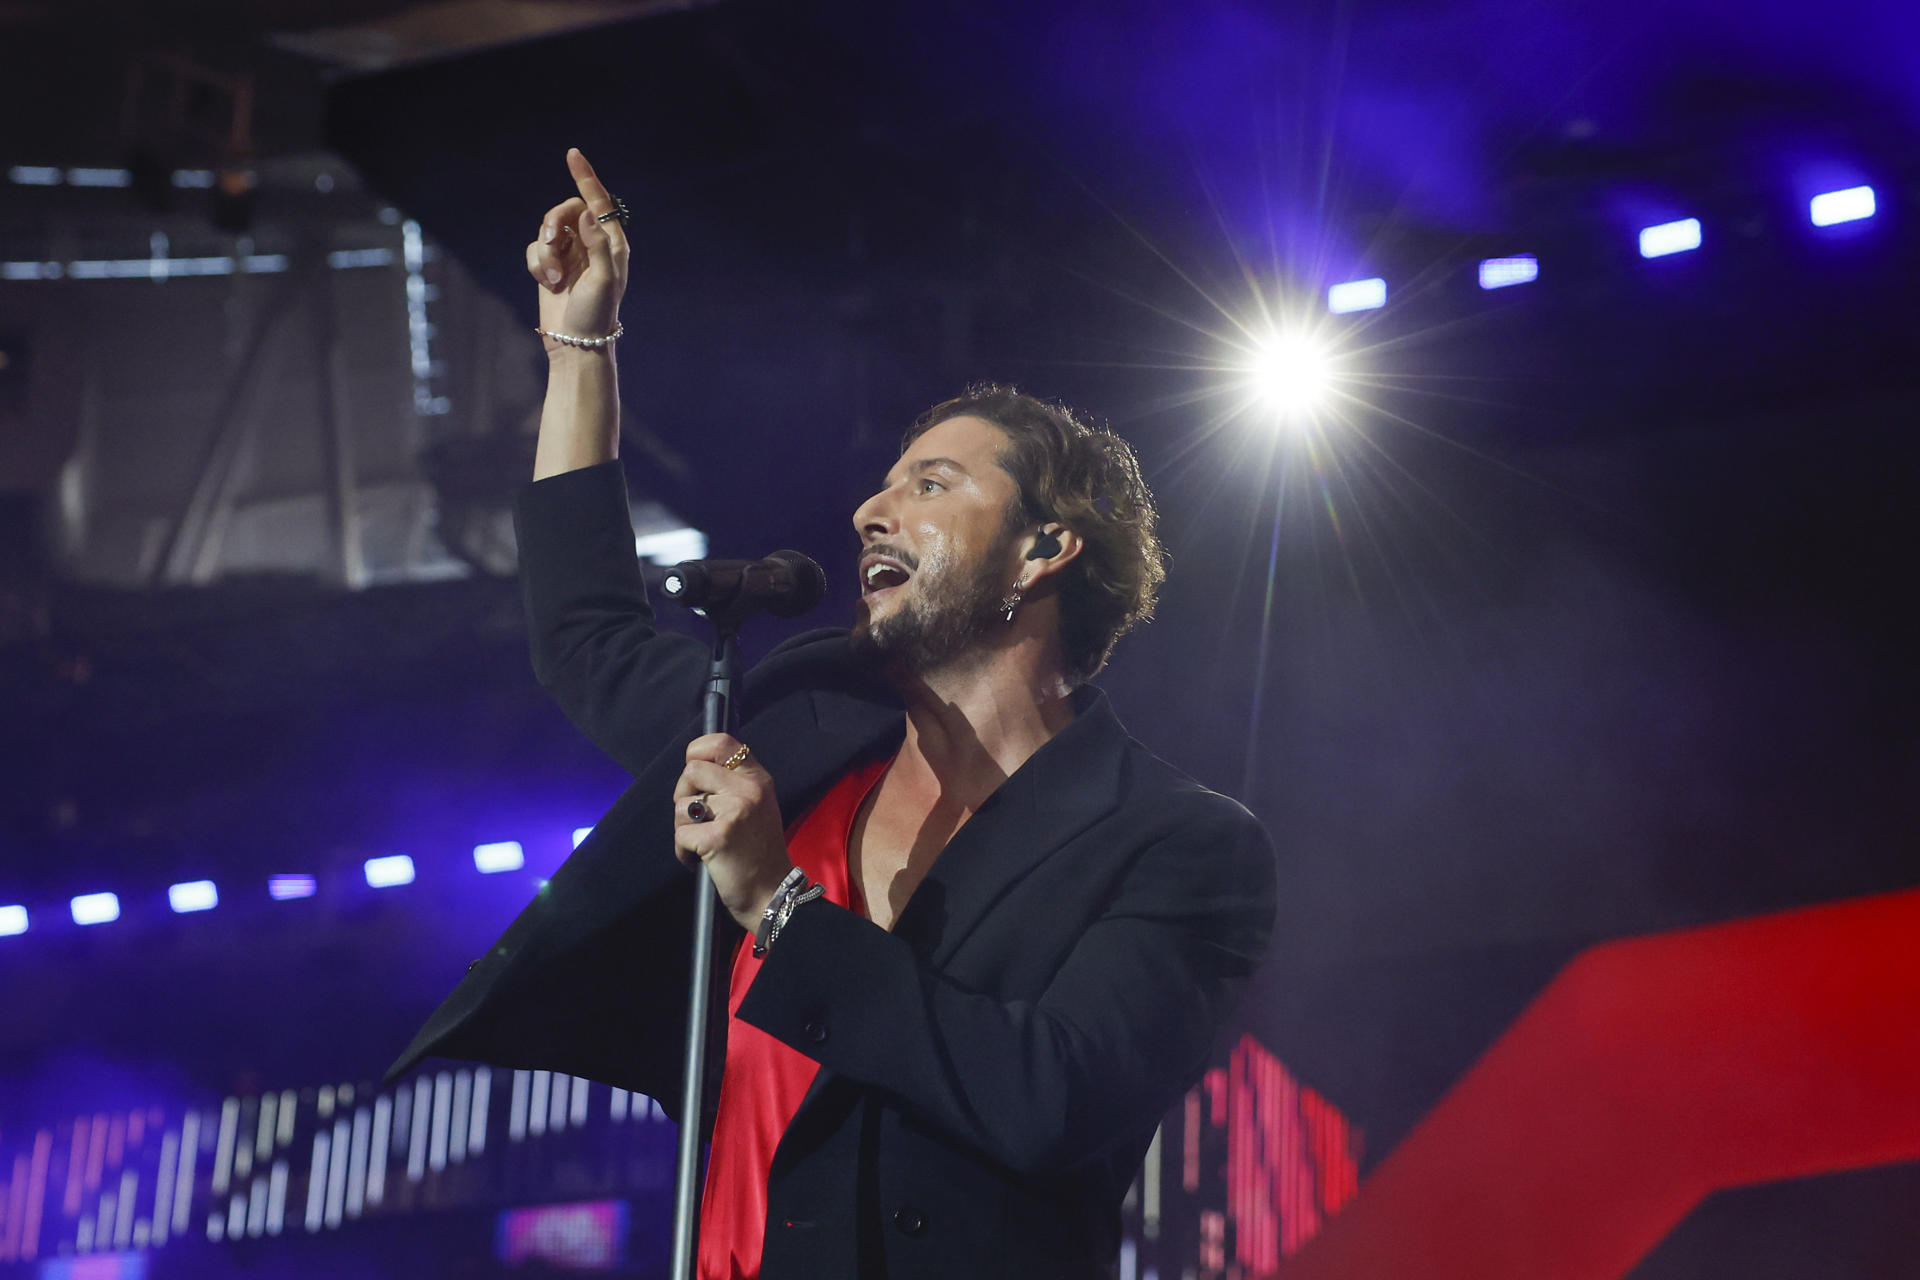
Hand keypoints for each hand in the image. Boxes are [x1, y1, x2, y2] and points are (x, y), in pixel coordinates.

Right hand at [524, 148, 629, 349]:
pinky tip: (546, 283)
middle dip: (553, 222)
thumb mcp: (603, 280)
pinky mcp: (550, 266)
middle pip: (565, 210)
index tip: (572, 154)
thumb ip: (597, 244)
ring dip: (544, 251)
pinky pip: (535, 248)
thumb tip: (587, 212)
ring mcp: (569, 254)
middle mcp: (590, 244)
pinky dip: (536, 263)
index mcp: (611, 243)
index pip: (598, 202)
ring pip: (547, 230)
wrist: (576, 343)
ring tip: (551, 278)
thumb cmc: (596, 314)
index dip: (585, 177)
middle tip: (550, 240)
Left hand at [673, 734, 795, 931]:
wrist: (771, 893)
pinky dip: (683, 851)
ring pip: (681, 804)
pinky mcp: (717, 838)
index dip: (697, 752)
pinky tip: (698, 860)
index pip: (721, 742)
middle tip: (697, 818)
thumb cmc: (759, 852)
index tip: (696, 775)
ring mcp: (734, 813)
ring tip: (701, 842)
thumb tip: (694, 767)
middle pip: (691, 770)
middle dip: (683, 794)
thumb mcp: (757, 805)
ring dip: (683, 827)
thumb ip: (733, 783)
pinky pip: (680, 834)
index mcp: (758, 779)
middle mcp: (748, 790)